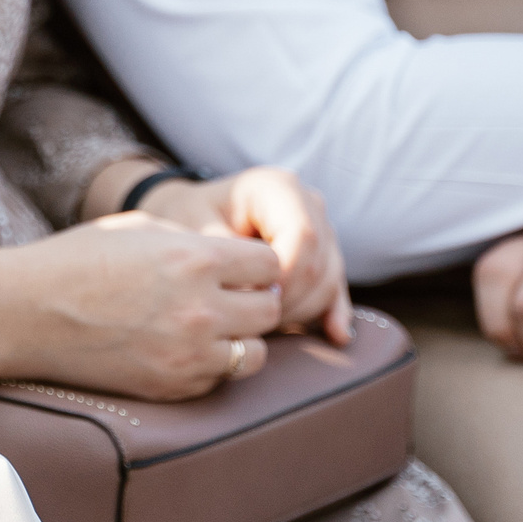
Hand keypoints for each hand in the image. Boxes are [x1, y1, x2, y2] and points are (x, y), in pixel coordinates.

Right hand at [0, 215, 284, 400]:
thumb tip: (241, 260)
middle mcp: (201, 308)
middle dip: (254, 299)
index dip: (255, 263)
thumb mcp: (142, 229)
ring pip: (257, 351)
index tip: (237, 266)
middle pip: (271, 307)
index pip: (270, 263)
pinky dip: (214, 364)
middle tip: (228, 296)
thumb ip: (197, 242)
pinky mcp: (175, 387)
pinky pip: (221, 378)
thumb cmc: (79, 260)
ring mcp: (190, 354)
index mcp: (195, 258)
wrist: (28, 311)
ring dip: (241, 337)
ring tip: (210, 326)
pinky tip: (184, 347)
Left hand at [139, 168, 351, 345]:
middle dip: (292, 299)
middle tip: (256, 323)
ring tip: (265, 327)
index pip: (303, 235)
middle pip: (319, 261)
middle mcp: (308, 203)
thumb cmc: (187, 217)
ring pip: (329, 279)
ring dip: (303, 309)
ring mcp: (321, 229)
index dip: (286, 275)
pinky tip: (335, 334)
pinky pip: (335, 287)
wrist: (192, 217)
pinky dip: (333, 312)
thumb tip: (251, 292)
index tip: (254, 300)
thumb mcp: (193, 227)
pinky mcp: (323, 256)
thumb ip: (223, 255)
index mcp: (278, 187)